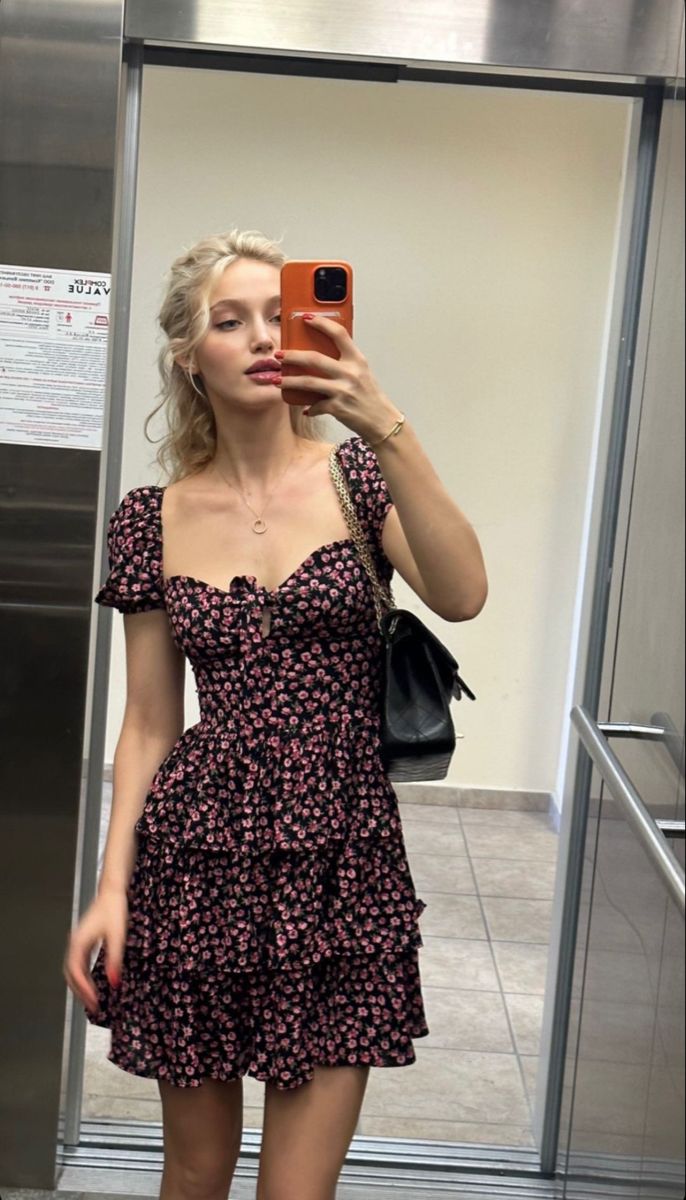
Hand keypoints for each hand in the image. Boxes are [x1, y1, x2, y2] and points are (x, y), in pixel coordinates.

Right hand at [63, 890, 128, 1016]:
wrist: (112, 892)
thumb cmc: (114, 910)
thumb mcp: (117, 937)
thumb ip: (115, 960)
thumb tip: (114, 982)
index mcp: (79, 943)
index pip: (77, 973)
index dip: (84, 989)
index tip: (94, 1002)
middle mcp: (74, 944)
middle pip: (70, 974)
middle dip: (80, 992)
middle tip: (92, 1006)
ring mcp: (77, 943)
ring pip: (72, 970)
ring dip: (80, 985)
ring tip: (92, 999)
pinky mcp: (83, 941)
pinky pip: (78, 963)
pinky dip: (83, 976)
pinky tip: (92, 983)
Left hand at [276, 314, 402, 442]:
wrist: (382, 421)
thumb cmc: (370, 397)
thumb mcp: (361, 373)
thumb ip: (344, 362)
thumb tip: (319, 356)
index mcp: (357, 360)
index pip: (338, 334)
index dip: (321, 323)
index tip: (305, 318)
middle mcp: (350, 373)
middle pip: (314, 358)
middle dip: (292, 355)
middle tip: (279, 355)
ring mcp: (343, 390)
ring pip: (308, 382)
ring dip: (289, 381)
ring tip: (277, 380)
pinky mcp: (337, 408)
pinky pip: (315, 405)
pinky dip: (309, 407)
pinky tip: (304, 407)